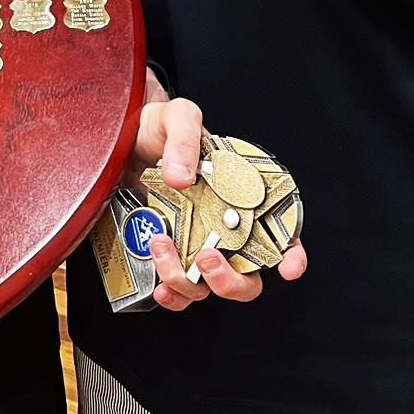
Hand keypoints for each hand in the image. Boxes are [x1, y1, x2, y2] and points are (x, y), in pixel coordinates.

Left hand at [130, 94, 307, 311]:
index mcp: (242, 198)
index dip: (292, 255)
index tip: (287, 266)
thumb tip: (182, 177)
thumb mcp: (177, 117)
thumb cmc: (160, 128)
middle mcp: (224, 229)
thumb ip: (185, 138)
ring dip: (188, 282)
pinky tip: (159, 285)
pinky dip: (171, 296)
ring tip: (161, 246)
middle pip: (247, 277)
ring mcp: (196, 246)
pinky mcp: (168, 255)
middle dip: (230, 280)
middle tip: (207, 257)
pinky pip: (177, 290)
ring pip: (208, 288)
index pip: (281, 234)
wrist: (122, 139)